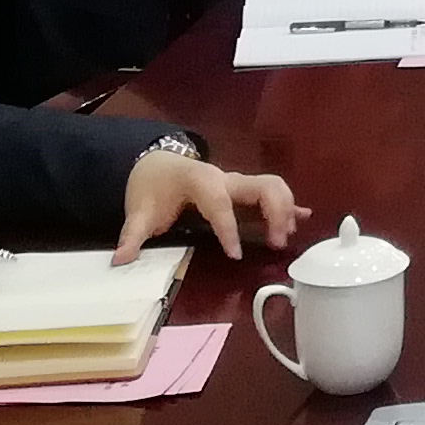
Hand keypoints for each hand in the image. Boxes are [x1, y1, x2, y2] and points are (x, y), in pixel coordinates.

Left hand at [117, 148, 308, 263]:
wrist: (157, 163)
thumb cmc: (152, 187)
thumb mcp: (137, 211)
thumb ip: (132, 235)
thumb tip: (121, 261)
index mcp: (199, 180)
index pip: (219, 202)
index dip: (229, 227)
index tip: (235, 253)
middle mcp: (225, 177)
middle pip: (262, 185)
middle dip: (275, 211)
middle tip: (276, 244)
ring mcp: (238, 182)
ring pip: (273, 186)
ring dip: (285, 210)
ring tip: (283, 239)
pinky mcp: (244, 191)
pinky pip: (272, 193)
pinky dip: (289, 206)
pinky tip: (303, 219)